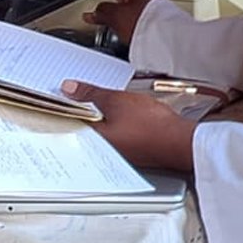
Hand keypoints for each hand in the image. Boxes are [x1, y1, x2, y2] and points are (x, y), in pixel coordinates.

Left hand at [63, 80, 195, 172]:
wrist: (180, 142)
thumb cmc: (152, 126)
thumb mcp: (116, 100)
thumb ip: (91, 93)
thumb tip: (70, 88)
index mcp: (93, 141)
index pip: (69, 121)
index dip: (64, 105)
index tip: (62, 93)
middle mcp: (101, 152)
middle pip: (82, 127)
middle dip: (80, 110)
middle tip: (78, 92)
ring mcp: (116, 154)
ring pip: (98, 131)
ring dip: (97, 116)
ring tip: (101, 100)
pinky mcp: (130, 152)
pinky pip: (114, 135)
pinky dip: (112, 123)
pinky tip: (119, 113)